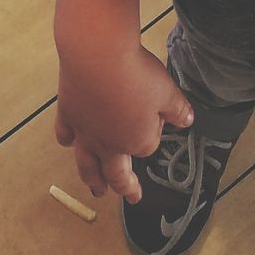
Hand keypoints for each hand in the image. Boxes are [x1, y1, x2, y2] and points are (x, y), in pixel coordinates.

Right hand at [55, 43, 193, 203]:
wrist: (98, 57)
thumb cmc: (136, 74)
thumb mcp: (167, 90)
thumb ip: (177, 109)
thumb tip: (188, 121)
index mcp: (137, 140)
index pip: (150, 145)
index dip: (156, 129)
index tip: (159, 110)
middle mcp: (109, 144)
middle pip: (117, 172)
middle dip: (125, 186)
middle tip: (130, 198)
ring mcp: (85, 132)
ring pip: (88, 164)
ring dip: (93, 178)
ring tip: (97, 190)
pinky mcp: (68, 115)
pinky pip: (66, 135)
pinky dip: (68, 141)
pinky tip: (69, 143)